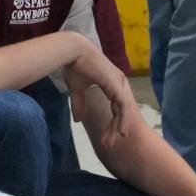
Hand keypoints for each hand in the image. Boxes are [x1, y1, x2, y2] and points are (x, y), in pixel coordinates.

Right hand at [62, 35, 137, 149]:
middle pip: (121, 111)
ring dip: (118, 127)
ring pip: (123, 111)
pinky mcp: (116, 85)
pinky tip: (120, 130)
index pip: (116, 108)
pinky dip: (122, 119)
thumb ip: (79, 104)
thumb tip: (77, 120)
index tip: (107, 137)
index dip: (113, 123)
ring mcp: (119, 84)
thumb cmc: (74, 66)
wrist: (72, 51)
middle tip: (110, 144)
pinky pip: (122, 106)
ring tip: (114, 141)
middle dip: (116, 129)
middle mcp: (119, 84)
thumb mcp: (77, 89)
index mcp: (112, 84)